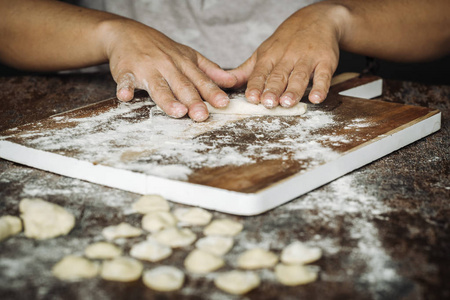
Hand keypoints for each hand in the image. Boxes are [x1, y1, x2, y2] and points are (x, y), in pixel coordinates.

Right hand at [101, 19, 236, 121]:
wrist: (127, 32)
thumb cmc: (160, 48)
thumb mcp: (188, 55)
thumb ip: (209, 70)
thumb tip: (231, 81)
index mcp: (183, 63)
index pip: (200, 80)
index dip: (212, 92)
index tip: (223, 103)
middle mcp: (167, 66)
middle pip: (182, 86)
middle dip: (193, 101)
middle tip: (202, 115)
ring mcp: (146, 68)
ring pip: (158, 86)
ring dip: (167, 100)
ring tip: (177, 112)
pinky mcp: (126, 71)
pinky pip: (125, 80)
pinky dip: (125, 88)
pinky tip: (126, 96)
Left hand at [229, 3, 343, 107]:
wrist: (317, 19)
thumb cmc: (286, 41)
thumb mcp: (263, 52)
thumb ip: (246, 71)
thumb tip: (225, 84)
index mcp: (270, 56)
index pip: (260, 72)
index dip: (256, 85)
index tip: (251, 98)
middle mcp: (287, 56)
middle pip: (279, 76)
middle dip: (272, 89)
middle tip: (268, 103)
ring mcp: (307, 58)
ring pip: (299, 76)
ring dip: (293, 90)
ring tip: (287, 103)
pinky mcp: (325, 61)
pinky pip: (323, 76)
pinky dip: (320, 87)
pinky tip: (316, 98)